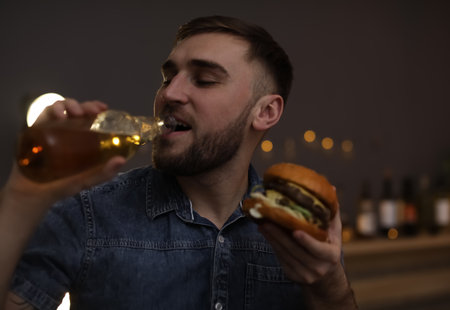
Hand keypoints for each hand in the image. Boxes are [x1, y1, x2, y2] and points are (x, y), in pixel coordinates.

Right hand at [7, 99, 125, 212]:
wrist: (31, 195)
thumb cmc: (60, 187)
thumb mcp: (85, 181)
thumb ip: (103, 173)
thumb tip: (122, 160)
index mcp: (82, 140)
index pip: (92, 119)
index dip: (98, 110)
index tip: (104, 109)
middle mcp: (68, 131)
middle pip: (78, 111)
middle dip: (86, 106)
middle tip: (93, 111)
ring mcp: (51, 129)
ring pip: (62, 108)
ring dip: (70, 104)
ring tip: (76, 113)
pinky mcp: (36, 129)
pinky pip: (44, 114)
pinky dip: (53, 109)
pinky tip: (59, 115)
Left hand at [258, 209, 356, 307]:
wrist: (326, 276)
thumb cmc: (330, 246)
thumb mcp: (335, 232)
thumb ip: (332, 212)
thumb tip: (331, 188)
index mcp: (331, 256)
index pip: (318, 249)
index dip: (307, 241)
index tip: (295, 230)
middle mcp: (318, 268)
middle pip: (296, 251)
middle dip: (280, 235)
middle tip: (268, 220)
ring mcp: (304, 274)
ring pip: (285, 254)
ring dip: (272, 239)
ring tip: (262, 224)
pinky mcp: (292, 275)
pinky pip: (280, 258)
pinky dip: (272, 245)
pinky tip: (265, 233)